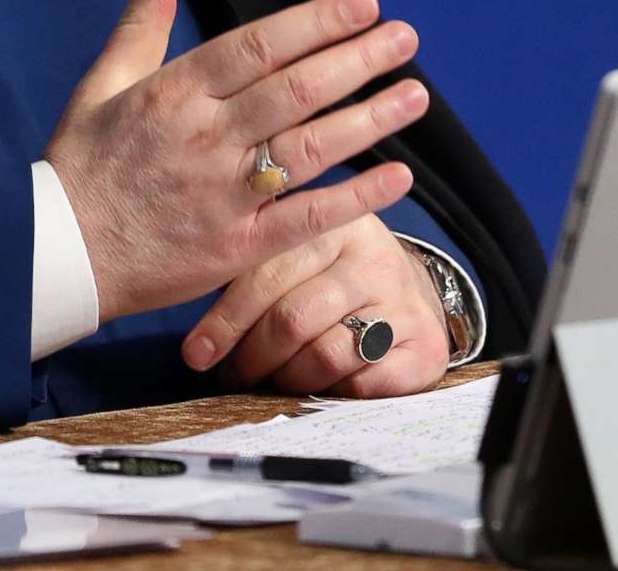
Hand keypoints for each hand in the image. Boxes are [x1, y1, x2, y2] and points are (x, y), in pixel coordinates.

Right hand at [44, 0, 429, 322]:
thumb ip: (139, 24)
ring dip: (368, 120)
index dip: (314, 23)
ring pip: (309, 148)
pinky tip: (397, 177)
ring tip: (414, 95)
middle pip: (294, 90)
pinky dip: (354, 199)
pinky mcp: (236, 248)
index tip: (362, 4)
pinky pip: (306, 220)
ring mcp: (223, 195)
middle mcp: (204, 138)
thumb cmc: (81, 166)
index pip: (256, 46)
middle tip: (405, 37)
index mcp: (174, 93)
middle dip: (355, 59)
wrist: (59, 256)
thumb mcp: (100, 85)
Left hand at [180, 214, 450, 397]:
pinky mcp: (424, 344)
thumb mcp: (294, 251)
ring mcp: (402, 301)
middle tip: (233, 376)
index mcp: (331, 222)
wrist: (405, 288)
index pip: (267, 274)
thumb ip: (250, 265)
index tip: (196, 354)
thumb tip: (194, 329)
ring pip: (325, 355)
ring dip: (287, 379)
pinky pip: (364, 384)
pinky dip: (332, 394)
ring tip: (269, 382)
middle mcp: (372, 256)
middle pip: (293, 320)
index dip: (226, 320)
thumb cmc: (327, 272)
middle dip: (253, 358)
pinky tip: (316, 389)